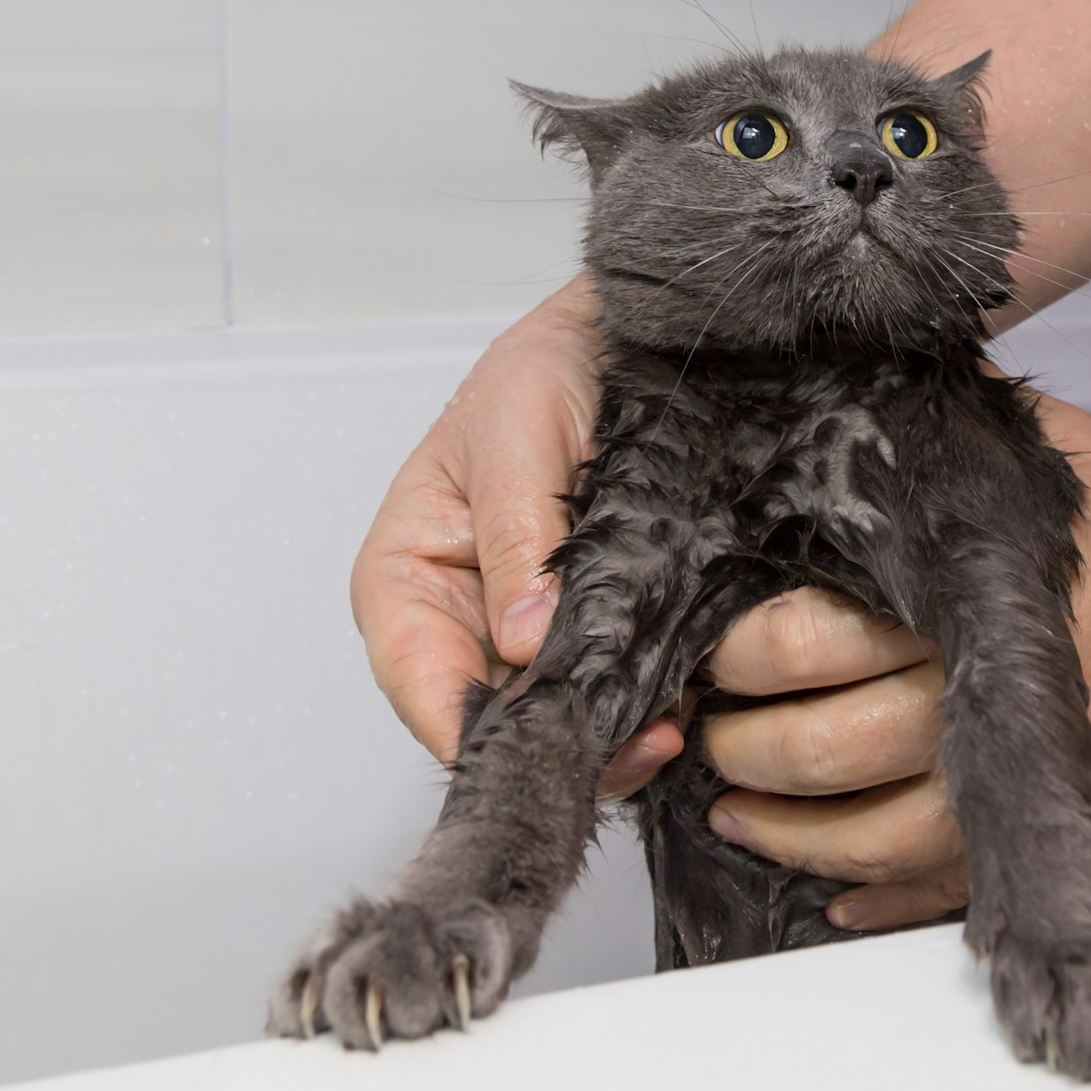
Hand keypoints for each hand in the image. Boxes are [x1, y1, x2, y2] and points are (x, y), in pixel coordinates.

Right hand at [350, 274, 683, 792]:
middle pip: (490, 720)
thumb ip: (518, 534)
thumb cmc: (545, 367)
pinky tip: (683, 700)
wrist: (623, 343)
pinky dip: (643, 707)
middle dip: (560, 742)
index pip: (420, 681)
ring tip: (671, 723)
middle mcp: (459, 621)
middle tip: (639, 742)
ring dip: (611, 736)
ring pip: (554, 721)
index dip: (471, 730)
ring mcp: (526, 637)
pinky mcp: (590, 635)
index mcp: (408, 577)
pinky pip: (608, 694)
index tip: (537, 747)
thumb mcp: (518, 431)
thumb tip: (523, 639)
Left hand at [698, 395, 1090, 931]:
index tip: (697, 648)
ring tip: (733, 814)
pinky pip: (940, 887)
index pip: (802, 641)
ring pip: (864, 841)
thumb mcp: (1030, 443)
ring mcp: (1014, 774)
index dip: (730, 657)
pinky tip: (828, 893)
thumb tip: (828, 385)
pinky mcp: (1045, 817)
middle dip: (737, 747)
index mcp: (960, 600)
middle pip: (817, 749)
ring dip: (783, 835)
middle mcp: (980, 697)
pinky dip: (873, 899)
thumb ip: (927, 424)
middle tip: (701, 729)